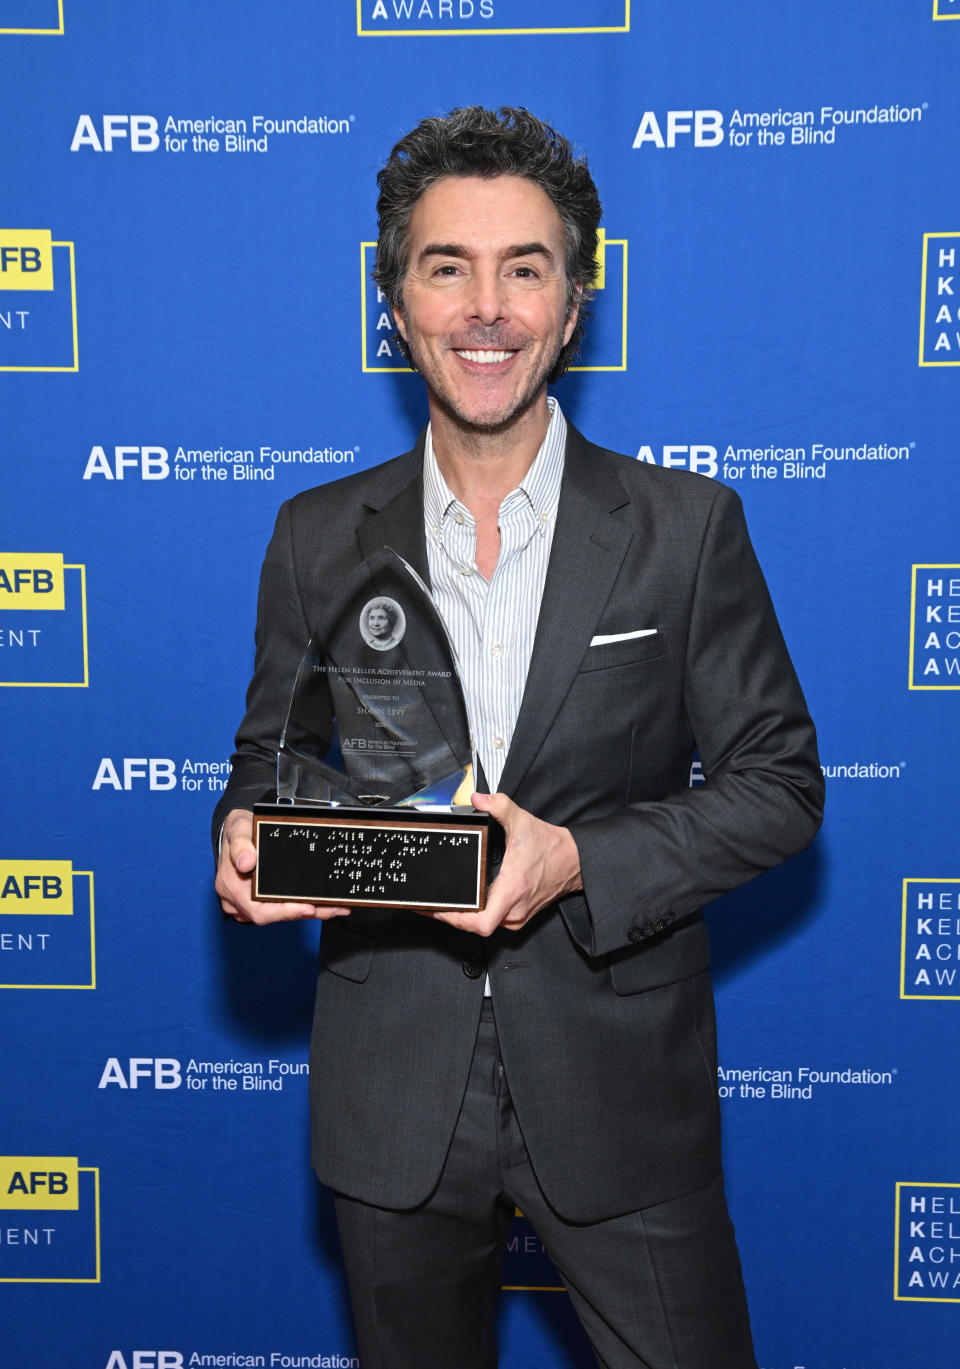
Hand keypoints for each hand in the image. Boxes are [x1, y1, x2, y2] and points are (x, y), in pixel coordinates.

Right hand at [215, 808, 350, 924]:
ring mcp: (249, 903)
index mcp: (233, 888)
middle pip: (275, 916)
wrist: (234, 832)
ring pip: (280, 913)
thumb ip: (240, 845)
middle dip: (307, 913)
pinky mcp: (259, 900)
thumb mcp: (237, 830)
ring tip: (335, 907)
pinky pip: (280, 907)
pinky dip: (301, 905)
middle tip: (333, 909)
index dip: (285, 913)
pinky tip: (321, 904)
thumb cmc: (237, 832)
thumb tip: (246, 863)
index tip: (308, 908)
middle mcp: (239, 901)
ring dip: (309, 911)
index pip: (259, 911)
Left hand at [429, 792, 581, 936]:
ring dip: (465, 918)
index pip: (482, 923)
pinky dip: (478, 916)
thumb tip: (478, 799)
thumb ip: (499, 806)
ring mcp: (518, 916)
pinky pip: (494, 923)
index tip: (440, 910)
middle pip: (477, 927)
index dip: (457, 920)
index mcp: (512, 889)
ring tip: (447, 905)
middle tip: (432, 905)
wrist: (573, 860)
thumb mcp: (522, 821)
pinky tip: (468, 904)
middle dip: (453, 917)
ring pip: (485, 927)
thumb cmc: (549, 846)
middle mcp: (515, 909)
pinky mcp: (520, 916)